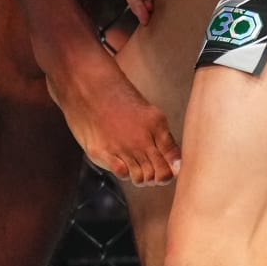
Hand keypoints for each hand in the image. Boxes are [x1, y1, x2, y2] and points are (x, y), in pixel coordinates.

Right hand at [43, 50, 182, 187]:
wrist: (88, 86)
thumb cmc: (119, 101)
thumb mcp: (150, 115)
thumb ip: (165, 141)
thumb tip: (178, 168)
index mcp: (157, 126)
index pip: (172, 164)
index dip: (170, 172)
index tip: (162, 169)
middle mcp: (142, 138)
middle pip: (159, 175)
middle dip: (155, 177)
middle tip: (145, 168)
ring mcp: (122, 146)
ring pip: (141, 178)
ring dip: (138, 176)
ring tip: (131, 163)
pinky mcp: (102, 151)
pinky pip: (122, 174)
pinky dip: (123, 172)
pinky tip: (118, 160)